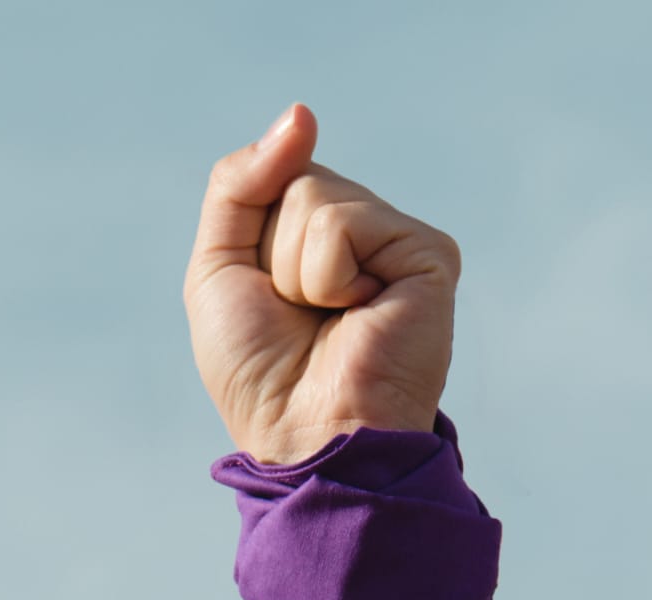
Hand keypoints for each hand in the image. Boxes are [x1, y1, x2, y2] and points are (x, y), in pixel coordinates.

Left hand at [184, 105, 461, 463]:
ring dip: (298, 270)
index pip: (277, 176)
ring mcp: (403, 244)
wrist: (308, 434)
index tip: (274, 299)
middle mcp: (371, 236)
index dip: (253, 234)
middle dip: (274, 252)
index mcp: (327, 240)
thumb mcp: (221, 265)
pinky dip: (328, 273)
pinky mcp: (430, 256)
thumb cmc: (265, 374)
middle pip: (296, 180)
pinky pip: (344, 222)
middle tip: (305, 315)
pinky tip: (359, 313)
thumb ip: (242, 183)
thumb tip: (302, 114)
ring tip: (333, 318)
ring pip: (316, 196)